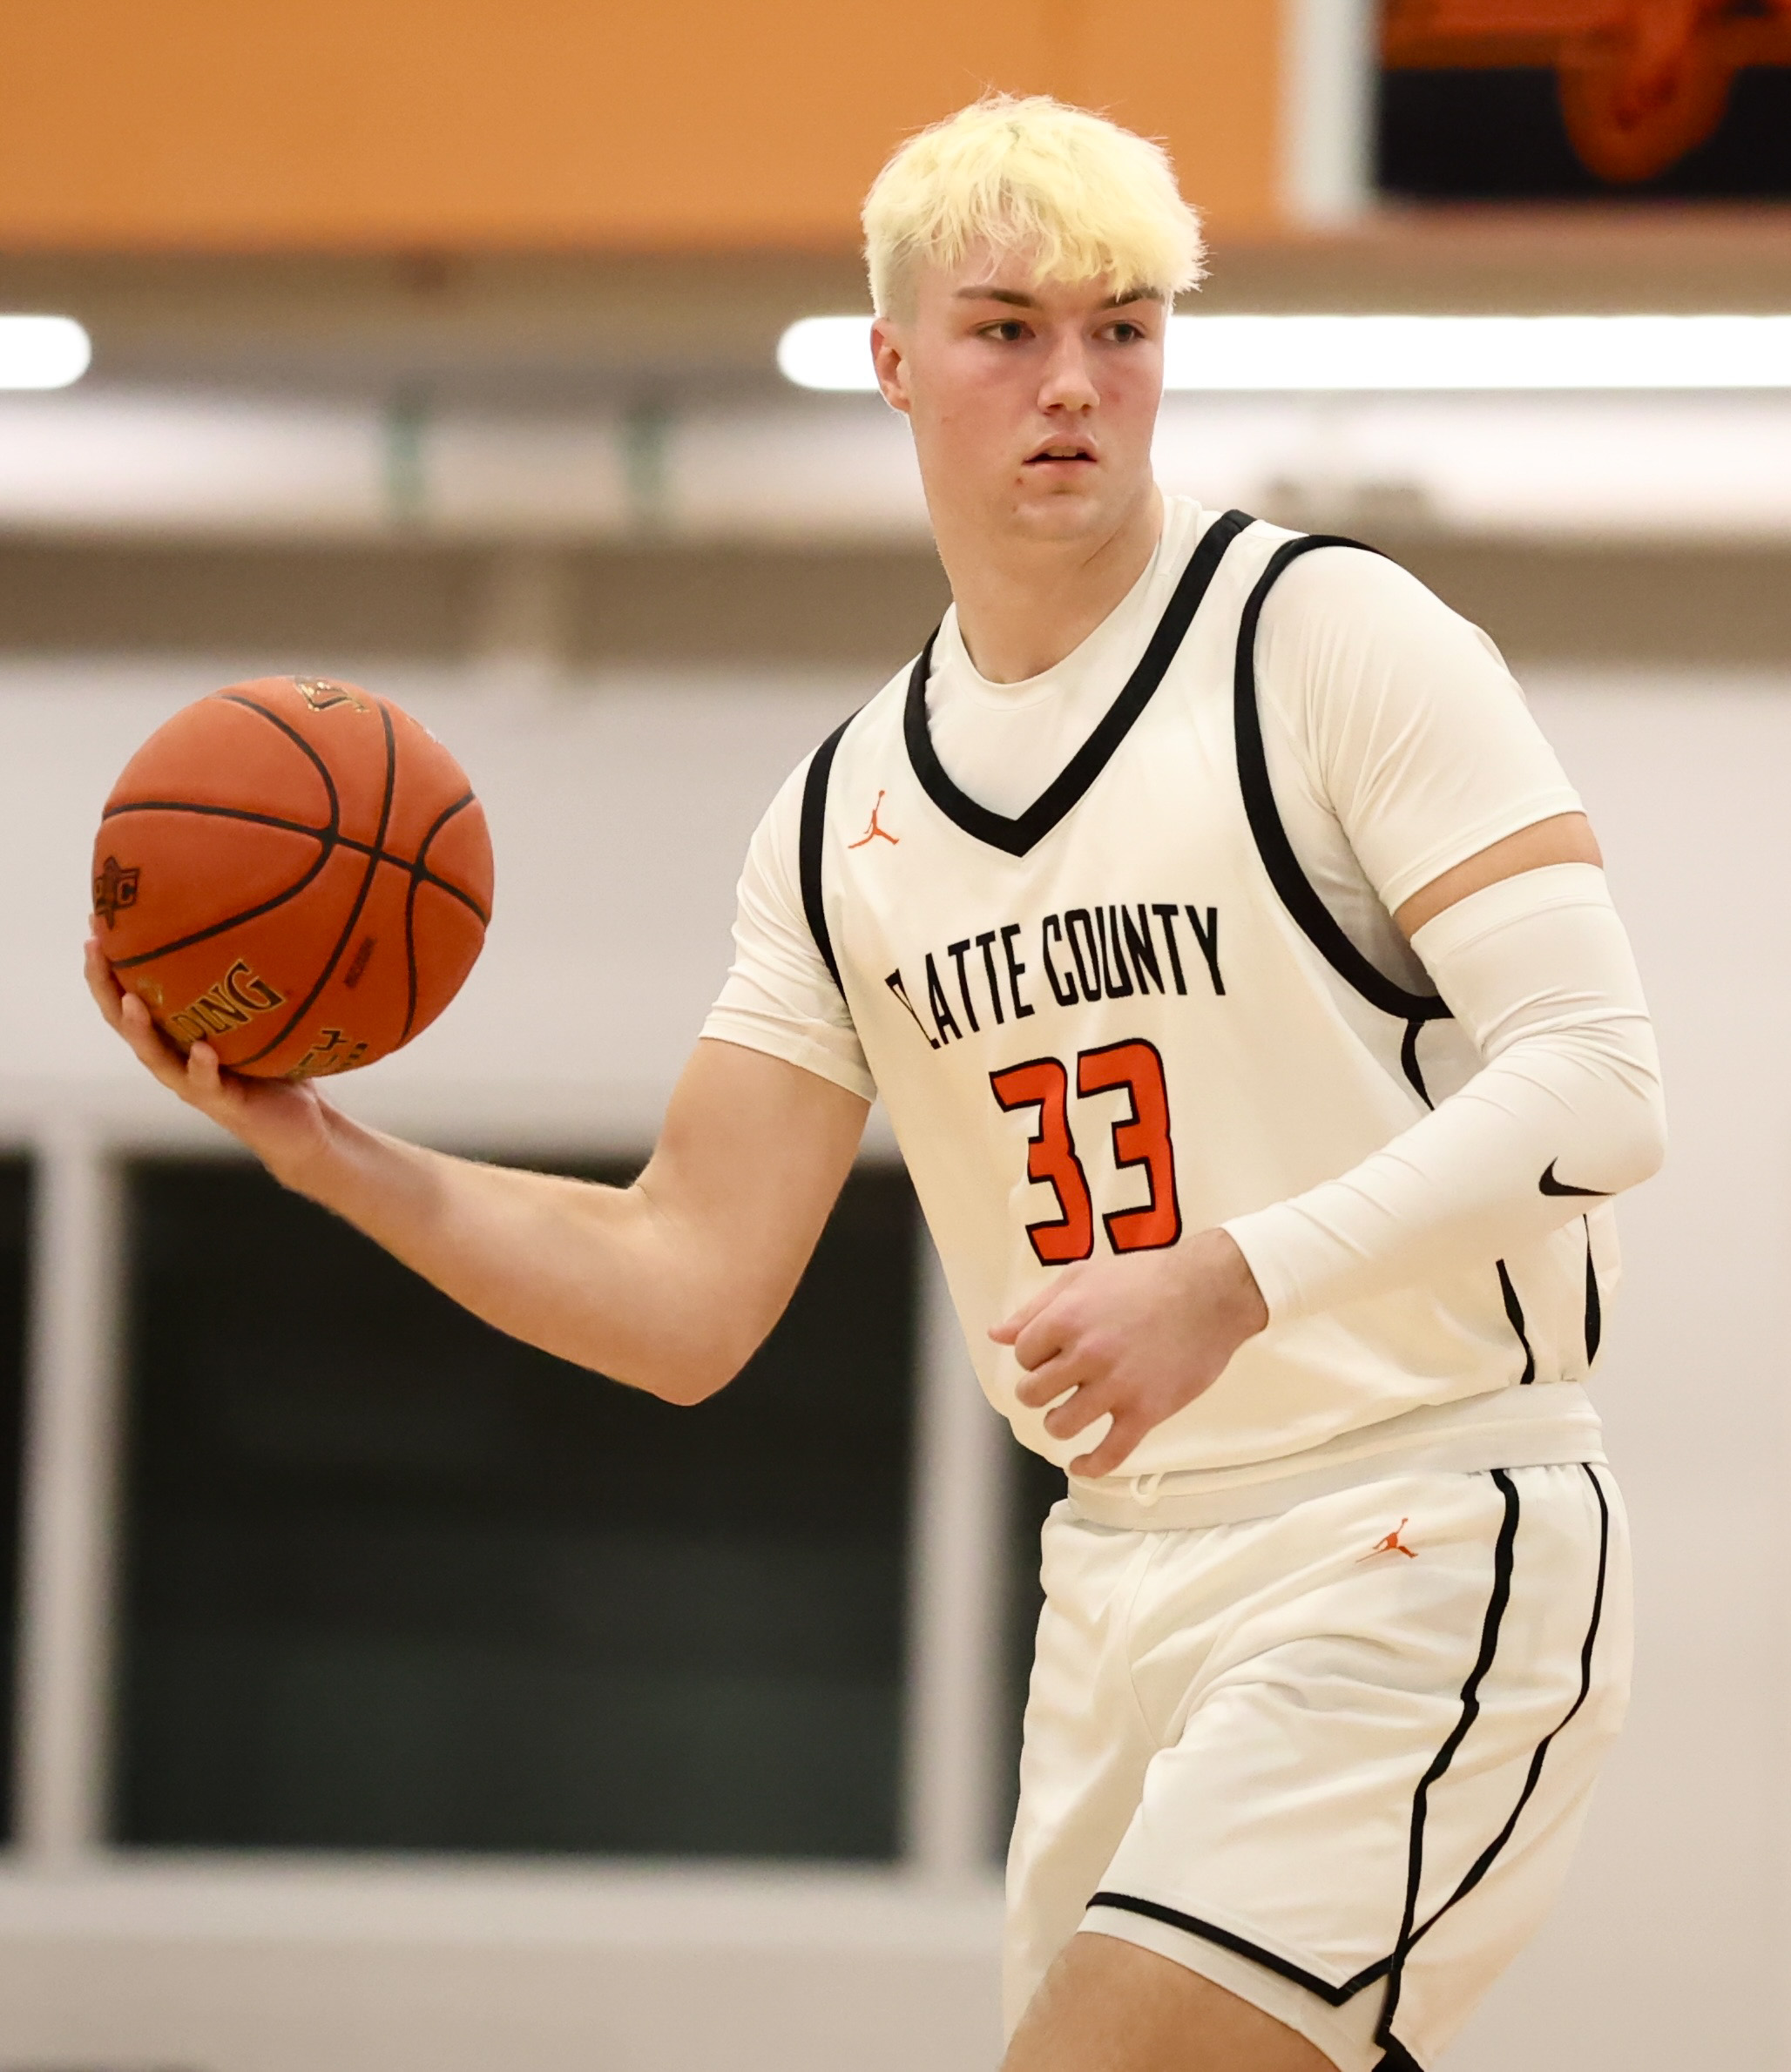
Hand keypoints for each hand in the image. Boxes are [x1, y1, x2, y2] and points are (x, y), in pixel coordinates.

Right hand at [84, 935, 337, 1188]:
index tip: (96, 919)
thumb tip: (265, 917)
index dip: (109, 962)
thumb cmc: (280, 1065)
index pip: (129, 994)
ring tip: (131, 1001)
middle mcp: (175, 1058)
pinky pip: (208, 1085)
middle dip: (105, 985)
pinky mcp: (224, 1105)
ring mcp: (195, 1084)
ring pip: (155, 1057)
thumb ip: (252, 980)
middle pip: (124, 1022)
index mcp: (175, 1036)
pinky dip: (202, 1067)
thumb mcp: (262, 1016)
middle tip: (94, 947)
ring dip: (140, 1029)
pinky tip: (203, 1049)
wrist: (304, 1125)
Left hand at [989, 1230, 1268, 1478]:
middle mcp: (1086, 1354)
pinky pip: (1109, 1453)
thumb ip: (1036, 1307)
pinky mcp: (1146, 1411)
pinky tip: (1082, 1464)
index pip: (1022, 1355)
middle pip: (1033, 1393)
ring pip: (1061, 1425)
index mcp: (1066, 1318)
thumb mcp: (1083, 1276)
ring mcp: (1116, 1386)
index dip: (1034, 1355)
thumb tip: (996, 1335)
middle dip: (1040, 1391)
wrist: (1210, 1291)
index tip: (1052, 1353)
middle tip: (1058, 1384)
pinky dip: (1090, 1465)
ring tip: (1071, 1414)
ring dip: (1059, 1423)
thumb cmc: (1145, 1276)